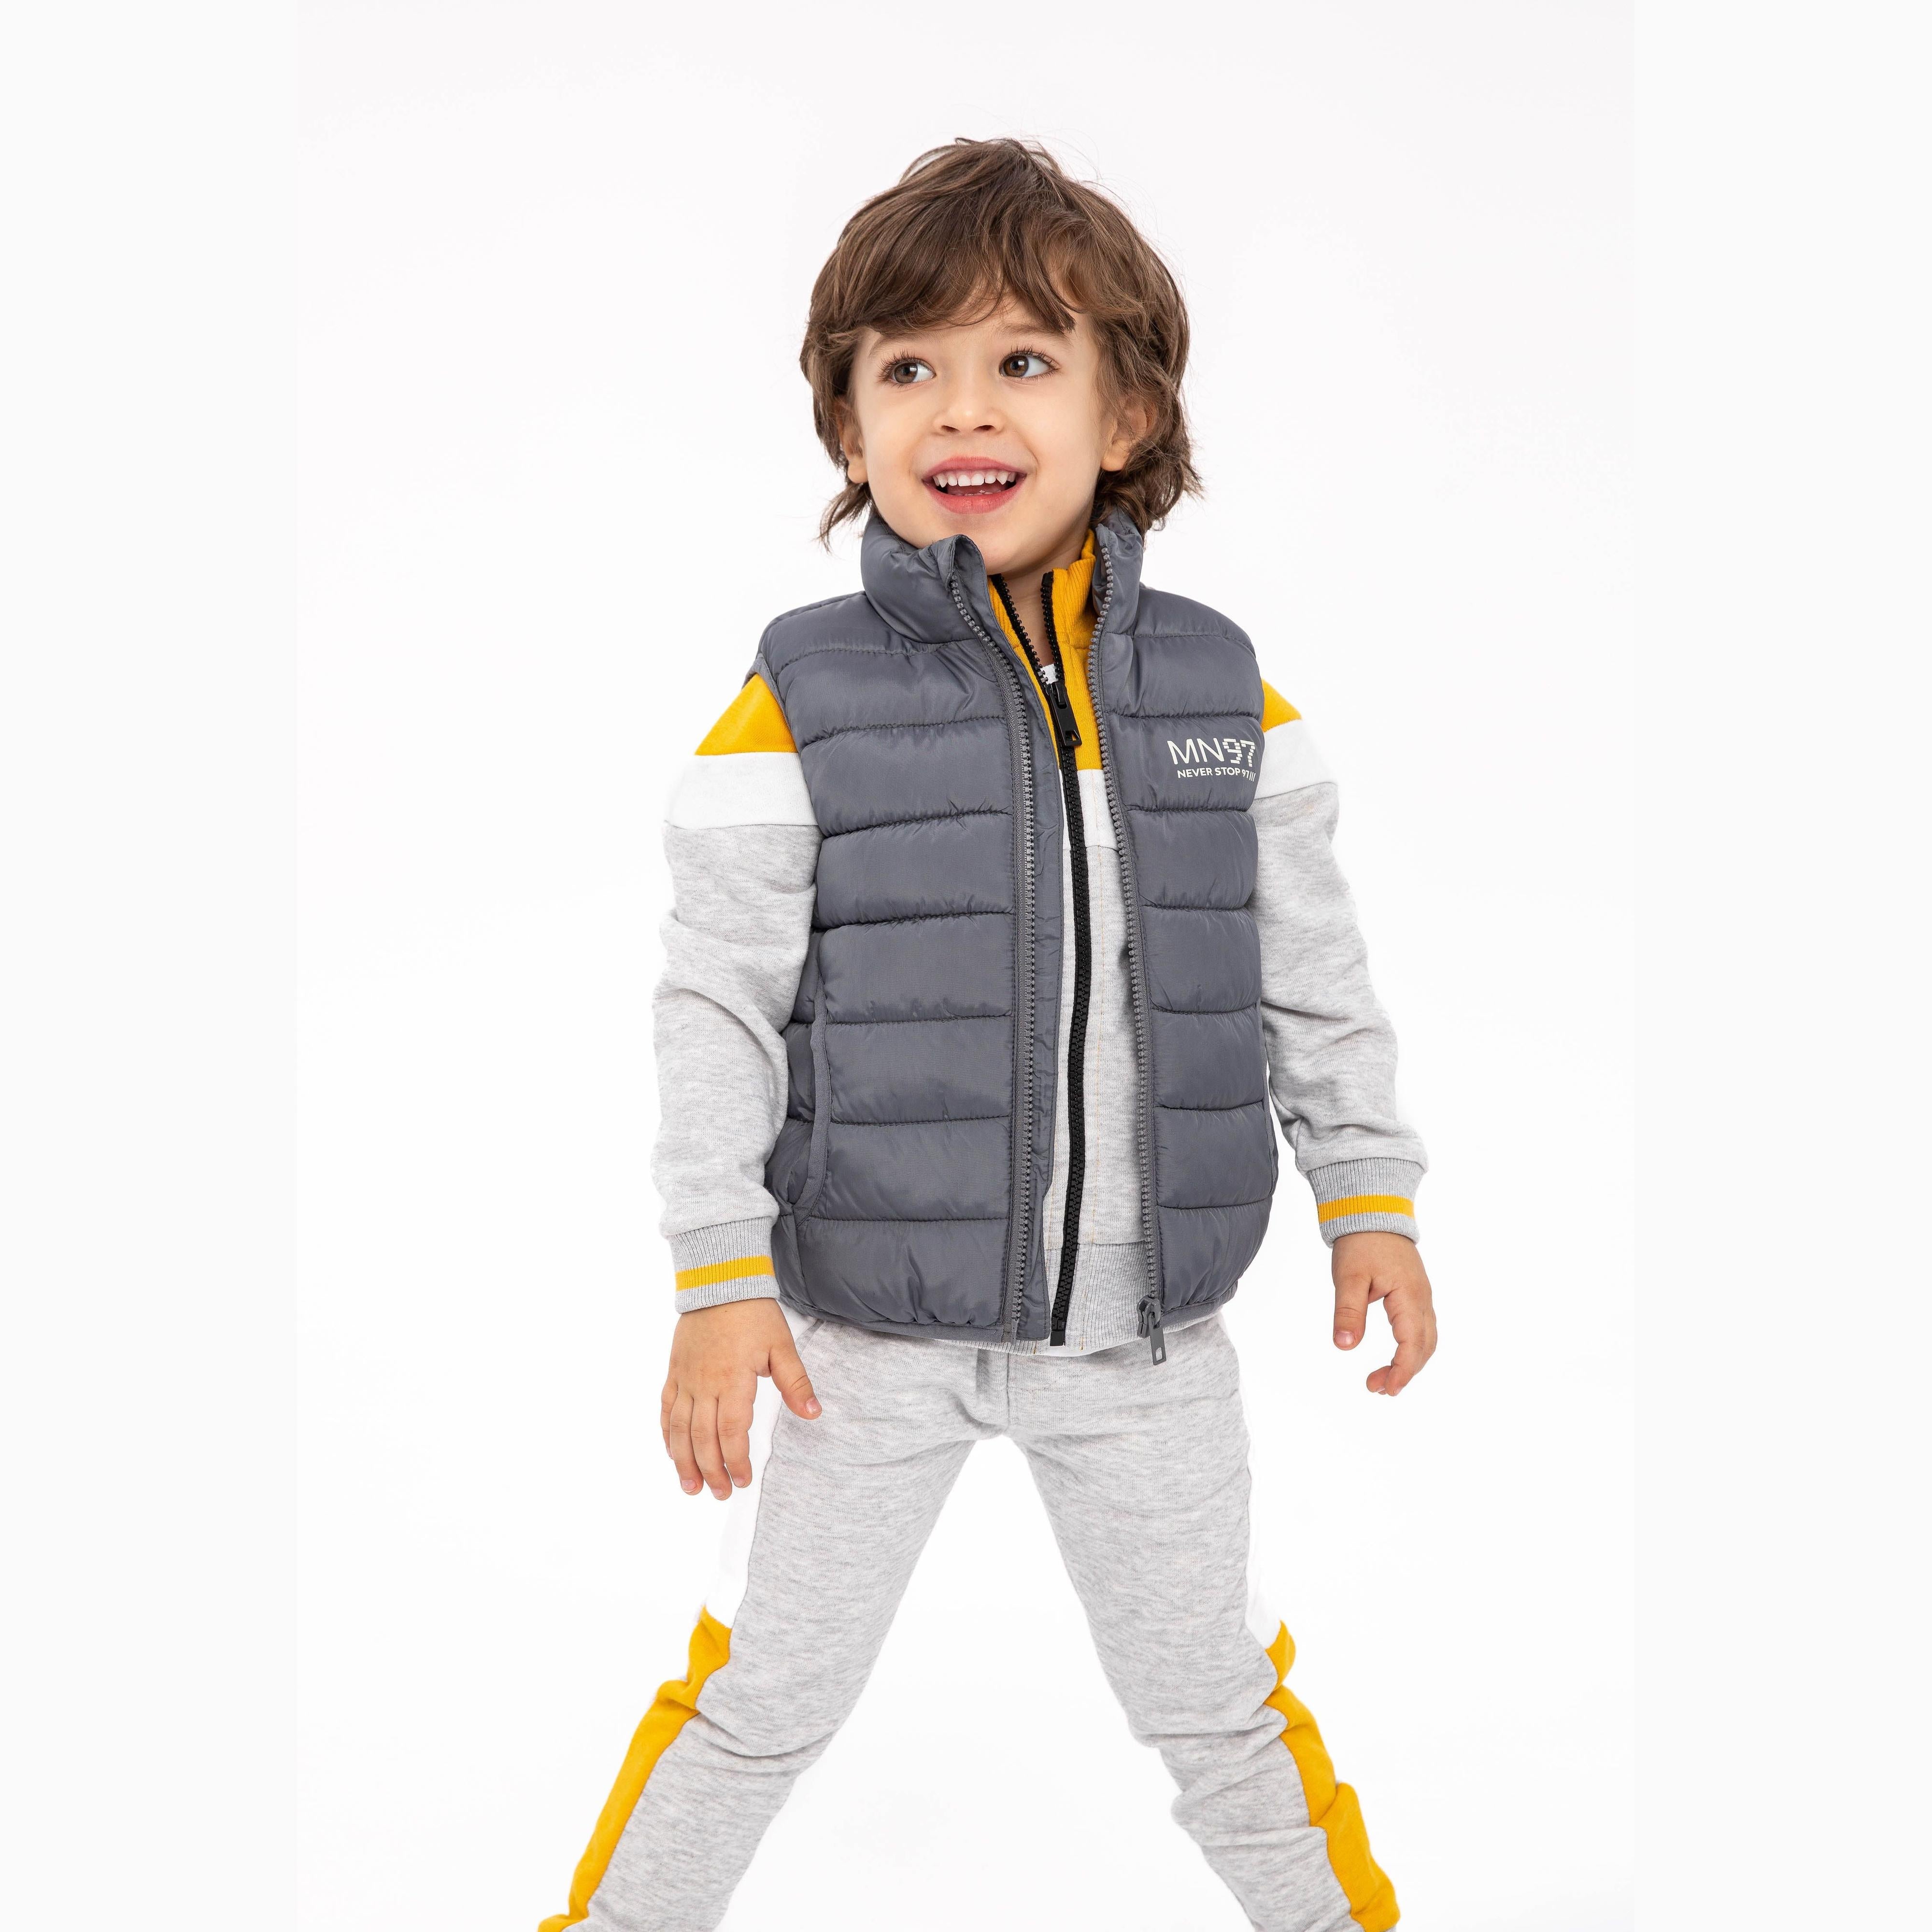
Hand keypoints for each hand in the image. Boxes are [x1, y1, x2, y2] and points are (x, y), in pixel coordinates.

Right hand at [660, 1298, 819, 1498]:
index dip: (736, 1461)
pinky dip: (667, 1434)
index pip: (732, 1432)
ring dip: (683, 1461)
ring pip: (678, 1429)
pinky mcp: (674, 1372)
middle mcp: (704, 1385)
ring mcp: (685, 1379)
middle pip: (703, 1438)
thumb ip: (796, 1383)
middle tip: (720, 1493)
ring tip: (690, 1487)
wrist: (720, 1281)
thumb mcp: (782, 1346)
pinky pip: (666, 1409)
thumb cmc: (753, 1314)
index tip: (744, 1479)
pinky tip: (672, 1452)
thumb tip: (813, 1414)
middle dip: (711, 1470)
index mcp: (733, 1381)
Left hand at [1331, 1231, 1436, 1396]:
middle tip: (1376, 1388)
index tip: (1385, 1390)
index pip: (1412, 1344)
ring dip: (1409, 1362)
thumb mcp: (1348, 1277)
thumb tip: (1344, 1346)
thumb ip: (1348, 1311)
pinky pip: (1420, 1327)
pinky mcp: (1414, 1293)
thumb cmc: (1361, 1242)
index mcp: (1409, 1297)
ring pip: (1426, 1339)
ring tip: (1381, 1378)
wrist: (1373, 1212)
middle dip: (1405, 1372)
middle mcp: (1422, 1299)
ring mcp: (1421, 1296)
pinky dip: (1411, 1347)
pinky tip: (1393, 1355)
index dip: (1401, 1371)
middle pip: (1425, 1346)